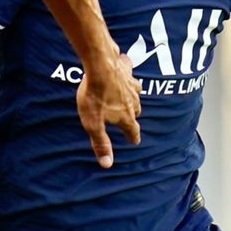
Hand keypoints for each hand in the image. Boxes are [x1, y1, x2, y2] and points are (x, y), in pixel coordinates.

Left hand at [77, 53, 141, 167]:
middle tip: (128, 118)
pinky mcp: (126, 69)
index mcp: (126, 116)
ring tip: (129, 97)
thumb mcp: (93, 124)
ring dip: (133, 96)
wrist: (100, 66)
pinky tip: (124, 67)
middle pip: (136, 111)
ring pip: (136, 93)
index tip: (135, 141)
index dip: (133, 137)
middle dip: (132, 116)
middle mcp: (133, 101)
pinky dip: (128, 72)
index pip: (133, 131)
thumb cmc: (95, 95)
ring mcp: (131, 85)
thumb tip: (107, 164)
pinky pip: (129, 72)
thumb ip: (101, 143)